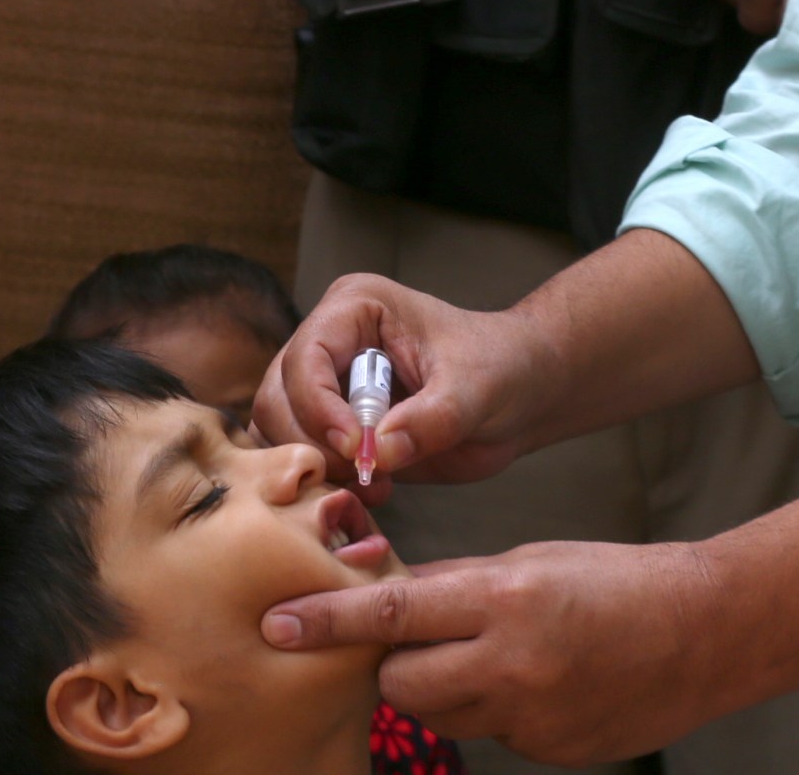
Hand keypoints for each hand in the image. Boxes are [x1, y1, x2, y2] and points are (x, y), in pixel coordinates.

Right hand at [252, 274, 564, 500]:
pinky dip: (324, 479)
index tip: (356, 449)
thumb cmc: (503, 369)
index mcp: (355, 308)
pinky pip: (302, 454)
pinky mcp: (333, 423)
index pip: (306, 357)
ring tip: (373, 485)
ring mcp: (326, 383)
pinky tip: (372, 490)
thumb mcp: (476, 390)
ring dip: (316, 466)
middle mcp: (329, 341)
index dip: (320, 408)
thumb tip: (377, 452)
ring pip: (278, 429)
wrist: (521, 393)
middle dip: (313, 443)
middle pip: (278, 396)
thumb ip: (430, 419)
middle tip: (363, 474)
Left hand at [260, 541, 728, 766]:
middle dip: (391, 663)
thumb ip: (450, 583)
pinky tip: (536, 683)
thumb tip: (379, 588)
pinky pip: (490, 734)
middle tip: (416, 641)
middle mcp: (512, 663)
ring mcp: (532, 718)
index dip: (327, 620)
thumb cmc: (610, 581)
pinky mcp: (551, 751)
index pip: (392, 611)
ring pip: (440, 713)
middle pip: (400, 681)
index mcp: (503, 598)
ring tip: (488, 657)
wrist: (703, 633)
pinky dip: (493, 710)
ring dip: (441, 687)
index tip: (275, 623)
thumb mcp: (524, 562)